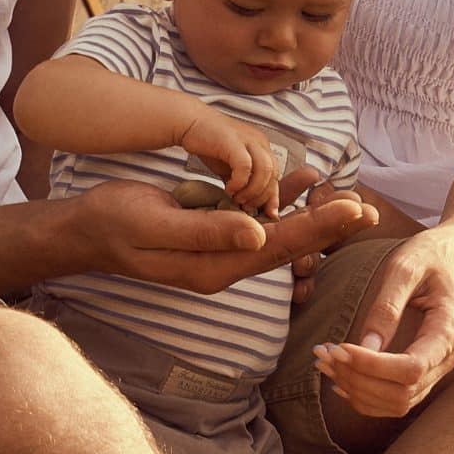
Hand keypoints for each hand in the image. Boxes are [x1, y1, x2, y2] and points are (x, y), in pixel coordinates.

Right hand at [71, 181, 371, 296]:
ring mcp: (218, 254)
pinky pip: (256, 224)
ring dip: (311, 218)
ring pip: (276, 235)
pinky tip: (301, 186)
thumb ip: (208, 231)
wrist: (85, 230)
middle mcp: (223, 265)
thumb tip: (260, 234)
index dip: (318, 227)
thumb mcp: (157, 223)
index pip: (278, 247)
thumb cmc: (115, 222)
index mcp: (214, 267)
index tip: (353, 210)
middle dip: (327, 227)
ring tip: (348, 202)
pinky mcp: (211, 238)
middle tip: (368, 210)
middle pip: (286, 246)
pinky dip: (281, 205)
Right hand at [178, 107, 282, 213]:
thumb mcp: (230, 169)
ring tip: (237, 199)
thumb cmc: (210, 146)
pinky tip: (228, 189)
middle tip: (246, 207)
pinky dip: (239, 183)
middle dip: (262, 197)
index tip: (266, 214)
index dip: (272, 197)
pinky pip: (245, 167)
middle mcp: (260, 142)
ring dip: (252, 191)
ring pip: (265, 171)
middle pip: (273, 175)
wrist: (190, 122)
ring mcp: (248, 140)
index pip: (276, 176)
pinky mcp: (234, 141)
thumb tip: (250, 207)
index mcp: (262, 147)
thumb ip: (243, 184)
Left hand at [312, 219, 453, 419]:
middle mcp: (451, 355)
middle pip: (402, 392)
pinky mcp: (431, 369)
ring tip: (326, 363)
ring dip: (358, 390)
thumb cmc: (432, 253)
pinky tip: (342, 380)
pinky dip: (368, 396)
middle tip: (322, 353)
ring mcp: (443, 366)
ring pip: (399, 402)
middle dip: (357, 379)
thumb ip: (387, 307)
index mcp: (450, 328)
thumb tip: (366, 346)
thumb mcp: (406, 267)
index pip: (410, 369)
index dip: (371, 366)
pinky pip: (400, 398)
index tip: (338, 348)